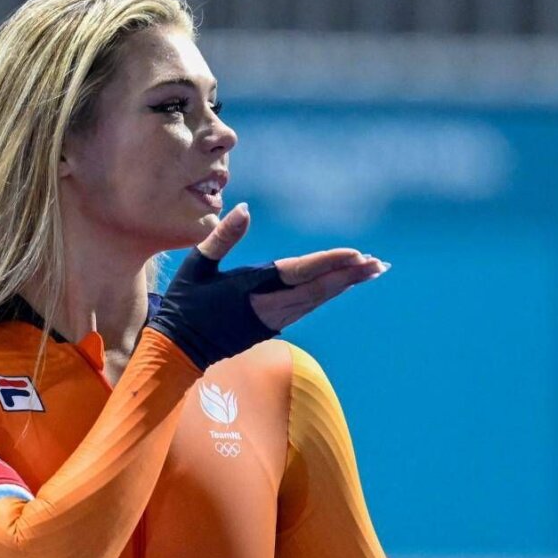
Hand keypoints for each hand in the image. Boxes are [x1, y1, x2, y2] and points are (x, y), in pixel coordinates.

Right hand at [149, 203, 388, 370]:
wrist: (179, 348)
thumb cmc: (185, 304)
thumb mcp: (198, 266)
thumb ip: (223, 237)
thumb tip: (245, 208)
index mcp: (252, 288)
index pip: (300, 273)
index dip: (330, 263)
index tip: (357, 254)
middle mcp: (268, 306)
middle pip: (319, 289)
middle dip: (350, 276)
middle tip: (379, 264)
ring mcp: (271, 320)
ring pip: (316, 300)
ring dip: (343, 285)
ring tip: (369, 272)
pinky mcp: (269, 327)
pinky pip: (306, 308)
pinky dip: (326, 295)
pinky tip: (338, 286)